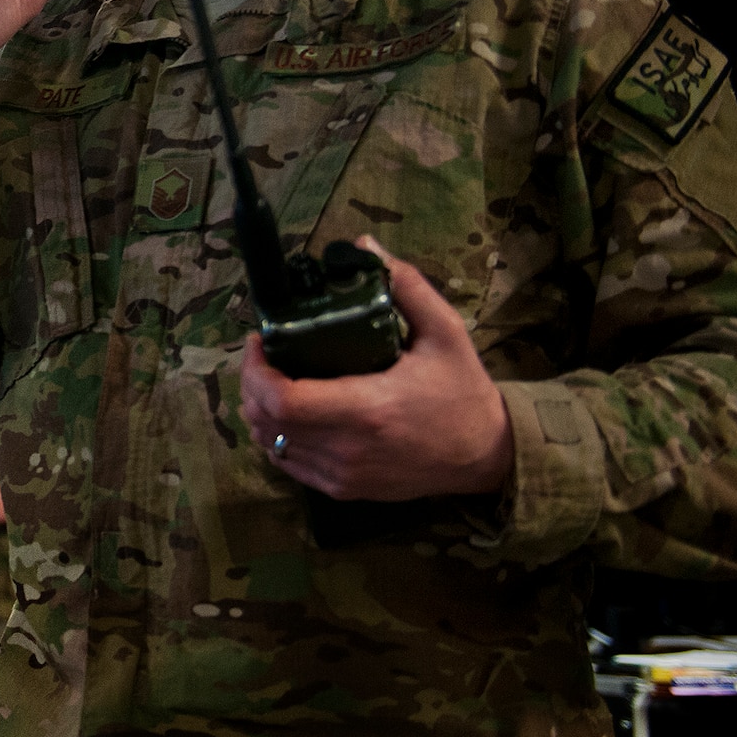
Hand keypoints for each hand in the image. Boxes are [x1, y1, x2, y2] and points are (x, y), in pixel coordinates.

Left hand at [238, 238, 511, 502]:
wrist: (486, 454)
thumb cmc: (463, 391)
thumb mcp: (445, 331)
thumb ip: (406, 286)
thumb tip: (363, 246)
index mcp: (368, 409)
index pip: (282, 399)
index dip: (255, 370)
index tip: (258, 341)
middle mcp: (348, 448)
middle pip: (266, 422)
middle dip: (250, 384)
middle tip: (261, 355)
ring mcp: (343, 474)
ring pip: (271, 445)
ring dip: (259, 411)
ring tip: (270, 379)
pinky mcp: (343, 490)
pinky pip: (288, 465)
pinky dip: (276, 438)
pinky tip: (286, 413)